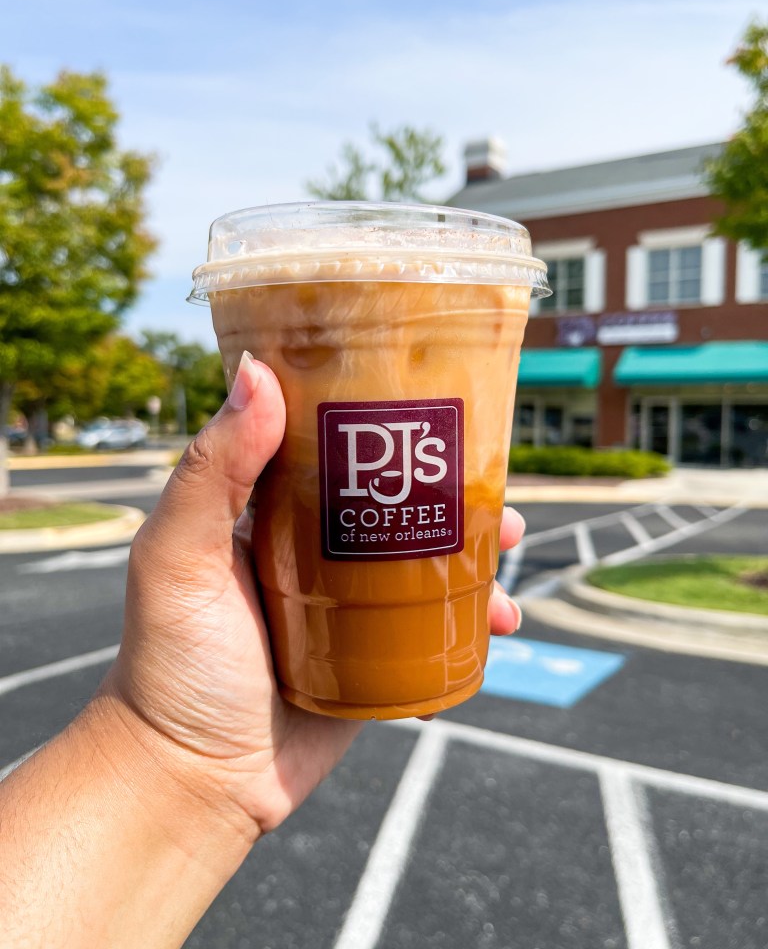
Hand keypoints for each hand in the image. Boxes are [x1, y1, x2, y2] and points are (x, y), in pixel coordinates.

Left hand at [104, 353, 524, 840]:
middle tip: (493, 483)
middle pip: (396, 499)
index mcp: (271, 512)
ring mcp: (350, 603)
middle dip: (451, 486)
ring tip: (512, 547)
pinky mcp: (377, 656)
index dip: (384, 421)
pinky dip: (474, 617)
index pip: (334, 446)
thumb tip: (258, 371)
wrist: (195, 780)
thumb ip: (212, 468)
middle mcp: (315, 549)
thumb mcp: (178, 556)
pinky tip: (500, 619)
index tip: (432, 400)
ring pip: (428, 559)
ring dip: (477, 547)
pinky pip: (437, 625)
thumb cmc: (171, 664)